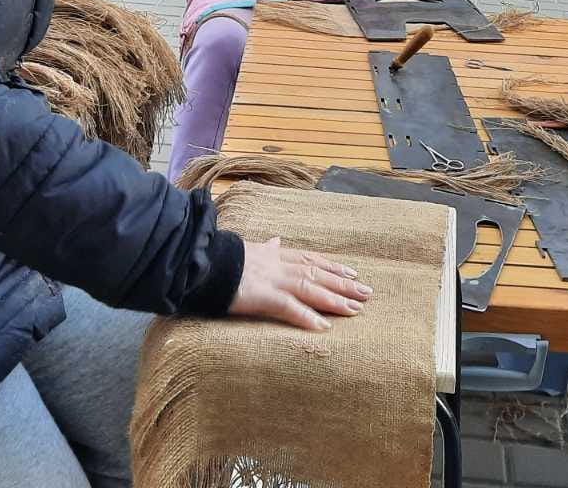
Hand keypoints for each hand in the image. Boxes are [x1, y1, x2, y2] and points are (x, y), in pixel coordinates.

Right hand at [228, 237, 371, 331]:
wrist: (200, 260)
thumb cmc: (219, 258)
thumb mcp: (247, 248)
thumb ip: (265, 248)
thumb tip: (276, 241)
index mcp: (273, 255)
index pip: (309, 260)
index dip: (331, 266)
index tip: (351, 272)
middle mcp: (277, 265)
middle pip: (317, 273)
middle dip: (343, 283)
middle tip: (366, 292)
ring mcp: (270, 280)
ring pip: (310, 288)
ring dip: (334, 299)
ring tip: (355, 309)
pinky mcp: (261, 296)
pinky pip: (289, 307)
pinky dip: (307, 316)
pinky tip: (323, 327)